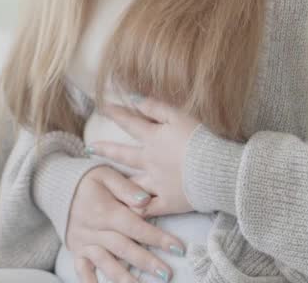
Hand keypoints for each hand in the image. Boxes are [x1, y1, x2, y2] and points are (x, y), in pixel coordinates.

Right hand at [66, 166, 185, 282]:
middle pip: (124, 248)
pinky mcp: (77, 251)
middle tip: (166, 274)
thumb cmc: (88, 180)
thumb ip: (126, 187)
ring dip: (124, 278)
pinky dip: (90, 282)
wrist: (56, 186)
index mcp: (105, 210)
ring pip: (106, 263)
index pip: (135, 226)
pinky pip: (82, 270)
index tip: (178, 248)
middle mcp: (94, 229)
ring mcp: (85, 242)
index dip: (157, 238)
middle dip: (146, 262)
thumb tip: (145, 201)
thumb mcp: (106, 174)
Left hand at [87, 96, 202, 217]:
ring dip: (118, 183)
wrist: (217, 170)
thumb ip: (156, 107)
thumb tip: (133, 97)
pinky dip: (138, 209)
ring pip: (131, 184)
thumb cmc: (201, 140)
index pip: (129, 123)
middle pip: (122, 155)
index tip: (103, 107)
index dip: (115, 113)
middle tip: (89, 149)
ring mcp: (156, 184)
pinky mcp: (168, 202)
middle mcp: (149, 162)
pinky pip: (148, 208)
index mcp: (153, 139)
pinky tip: (127, 210)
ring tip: (105, 184)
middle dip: (104, 150)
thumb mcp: (179, 116)